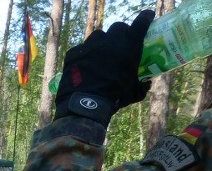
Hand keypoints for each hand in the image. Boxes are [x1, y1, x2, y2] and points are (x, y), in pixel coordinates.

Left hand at [56, 9, 154, 123]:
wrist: (85, 103)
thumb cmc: (115, 97)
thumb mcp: (133, 93)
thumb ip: (142, 86)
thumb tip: (147, 84)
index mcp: (130, 45)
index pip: (142, 22)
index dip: (145, 18)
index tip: (146, 18)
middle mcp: (111, 40)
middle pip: (118, 28)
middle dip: (121, 34)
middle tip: (120, 45)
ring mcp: (91, 45)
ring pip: (98, 36)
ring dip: (102, 43)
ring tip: (100, 55)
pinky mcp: (74, 53)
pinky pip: (81, 50)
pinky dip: (84, 55)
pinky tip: (85, 65)